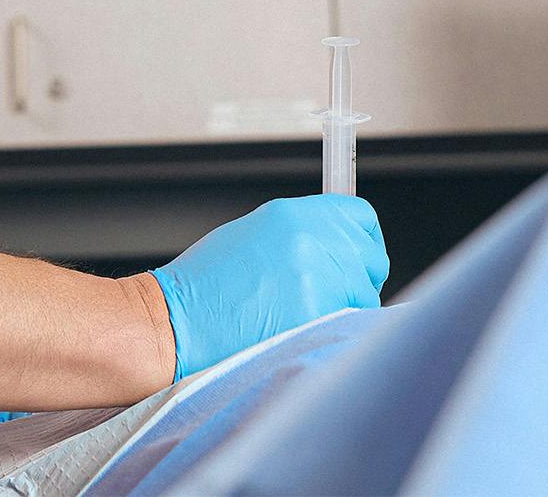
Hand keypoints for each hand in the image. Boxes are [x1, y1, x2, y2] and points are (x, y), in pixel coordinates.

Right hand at [150, 195, 387, 377]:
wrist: (177, 320)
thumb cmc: (207, 284)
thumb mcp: (256, 235)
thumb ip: (303, 235)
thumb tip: (339, 246)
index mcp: (295, 215)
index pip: (361, 218)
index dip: (364, 241)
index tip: (359, 257)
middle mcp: (311, 239)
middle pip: (371, 259)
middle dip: (358, 280)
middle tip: (333, 296)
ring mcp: (317, 277)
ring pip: (364, 297)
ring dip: (345, 310)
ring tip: (303, 317)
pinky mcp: (317, 314)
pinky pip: (349, 326)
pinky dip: (333, 332)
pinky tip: (301, 333)